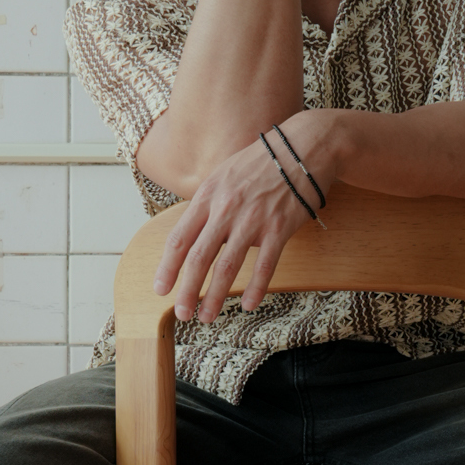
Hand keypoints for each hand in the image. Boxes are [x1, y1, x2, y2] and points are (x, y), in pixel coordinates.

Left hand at [152, 123, 328, 322]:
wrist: (303, 147)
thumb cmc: (263, 162)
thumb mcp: (224, 175)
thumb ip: (208, 204)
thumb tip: (193, 232)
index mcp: (208, 196)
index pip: (179, 238)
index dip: (167, 267)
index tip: (160, 289)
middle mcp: (225, 209)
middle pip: (198, 258)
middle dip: (186, 291)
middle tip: (181, 314)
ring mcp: (252, 220)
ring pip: (226, 267)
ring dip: (214, 296)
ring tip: (207, 317)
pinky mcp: (279, 228)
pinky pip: (265, 264)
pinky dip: (256, 288)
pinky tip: (250, 304)